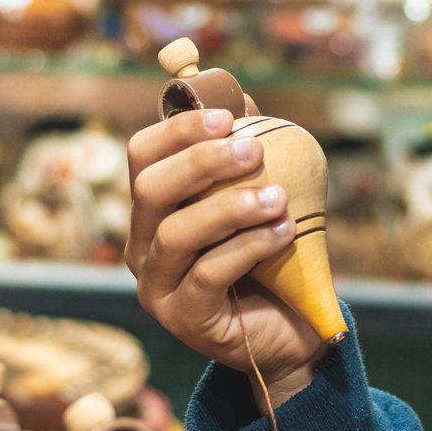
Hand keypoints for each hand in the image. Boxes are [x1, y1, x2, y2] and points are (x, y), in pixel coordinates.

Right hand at [126, 108, 330, 401]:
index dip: (178, 129)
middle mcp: (142, 247)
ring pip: (178, 233)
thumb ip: (244, 156)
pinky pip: (208, 274)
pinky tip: (283, 232)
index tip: (227, 116)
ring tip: (279, 199)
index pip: (142, 156)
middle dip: (202, 162)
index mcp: (152, 210)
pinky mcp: (184, 319)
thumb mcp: (257, 201)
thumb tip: (242, 96)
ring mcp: (157, 286)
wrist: (289, 334)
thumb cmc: (270, 263)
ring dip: (231, 207)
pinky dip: (249, 247)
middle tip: (253, 150)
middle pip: (150, 190)